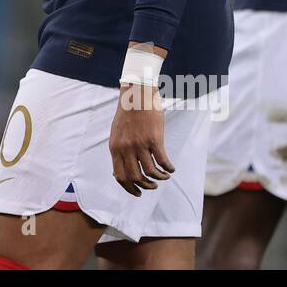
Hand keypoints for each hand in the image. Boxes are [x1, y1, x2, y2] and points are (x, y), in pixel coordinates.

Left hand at [110, 80, 172, 196]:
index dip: (129, 188)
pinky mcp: (154, 139)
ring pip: (150, 172)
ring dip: (159, 178)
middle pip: (135, 177)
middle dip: (145, 186)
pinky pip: (162, 161)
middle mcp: (126, 148)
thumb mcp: (117, 133)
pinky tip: (171, 169)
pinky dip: (168, 169)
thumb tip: (117, 174)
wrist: (137, 94)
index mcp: (115, 148)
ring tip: (164, 177)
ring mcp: (140, 144)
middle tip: (153, 187)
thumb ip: (117, 151)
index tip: (137, 192)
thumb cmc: (128, 114)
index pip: (120, 176)